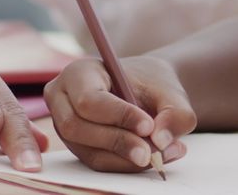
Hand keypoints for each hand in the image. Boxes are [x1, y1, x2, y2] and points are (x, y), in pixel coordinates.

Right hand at [44, 56, 196, 171]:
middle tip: (153, 151)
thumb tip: (161, 141)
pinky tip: (150, 158)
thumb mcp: (171, 92)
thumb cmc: (153, 84)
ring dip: (124, 158)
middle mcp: (63, 99)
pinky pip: (96, 162)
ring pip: (88, 151)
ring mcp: (65, 126)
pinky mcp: (77, 146)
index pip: (88, 98)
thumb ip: (174, 113)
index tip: (148, 126)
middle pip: (78, 127)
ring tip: (160, 155)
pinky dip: (124, 164)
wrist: (149, 90)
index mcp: (79, 73)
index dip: (117, 115)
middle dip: (118, 142)